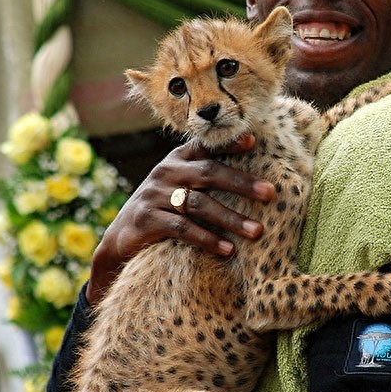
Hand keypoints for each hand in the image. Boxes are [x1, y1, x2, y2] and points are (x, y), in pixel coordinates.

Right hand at [86, 134, 275, 303]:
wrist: (120, 240)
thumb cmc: (162, 212)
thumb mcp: (179, 188)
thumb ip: (204, 180)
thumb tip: (255, 183)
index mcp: (177, 160)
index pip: (205, 146)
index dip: (228, 143)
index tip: (253, 141)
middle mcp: (166, 172)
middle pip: (208, 173)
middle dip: (242, 183)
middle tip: (270, 194)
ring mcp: (154, 195)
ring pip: (199, 203)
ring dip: (231, 219)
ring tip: (257, 231)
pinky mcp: (147, 219)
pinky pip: (182, 228)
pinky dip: (207, 239)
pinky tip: (227, 250)